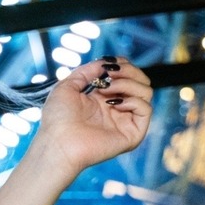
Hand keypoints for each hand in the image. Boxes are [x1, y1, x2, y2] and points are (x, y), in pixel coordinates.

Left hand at [34, 56, 152, 173]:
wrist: (58, 142)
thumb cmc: (57, 118)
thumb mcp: (67, 86)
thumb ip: (87, 71)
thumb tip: (106, 62)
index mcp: (102, 98)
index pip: (126, 76)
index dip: (122, 65)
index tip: (109, 63)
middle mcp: (116, 108)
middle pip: (140, 81)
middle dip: (129, 71)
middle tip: (110, 73)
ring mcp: (125, 121)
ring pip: (146, 92)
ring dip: (127, 83)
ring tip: (106, 89)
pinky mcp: (133, 133)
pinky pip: (146, 109)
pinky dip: (133, 100)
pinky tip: (114, 103)